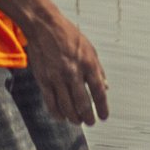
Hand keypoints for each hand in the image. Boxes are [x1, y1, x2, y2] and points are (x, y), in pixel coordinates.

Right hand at [19, 0, 109, 125]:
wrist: (44, 27)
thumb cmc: (68, 36)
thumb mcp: (89, 49)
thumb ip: (98, 69)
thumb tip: (106, 87)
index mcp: (88, 63)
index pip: (98, 91)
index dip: (102, 107)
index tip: (103, 117)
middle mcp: (73, 72)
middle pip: (82, 102)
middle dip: (87, 116)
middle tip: (90, 122)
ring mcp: (57, 77)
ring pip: (66, 105)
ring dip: (73, 117)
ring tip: (77, 121)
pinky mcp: (43, 79)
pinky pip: (50, 102)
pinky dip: (56, 112)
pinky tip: (61, 117)